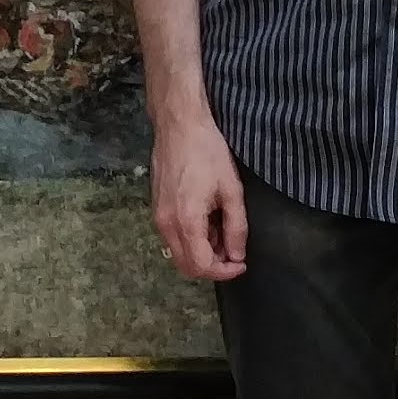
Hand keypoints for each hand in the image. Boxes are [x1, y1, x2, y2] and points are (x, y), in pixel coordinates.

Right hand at [150, 111, 247, 282]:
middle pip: (187, 267)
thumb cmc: (207, 152)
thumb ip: (236, 227)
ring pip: (179, 254)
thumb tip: (237, 255)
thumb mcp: (231, 190)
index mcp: (186, 220)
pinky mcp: (156, 209)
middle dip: (213, 267)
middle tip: (233, 252)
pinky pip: (173, 238)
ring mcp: (158, 218)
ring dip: (202, 253)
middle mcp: (166, 224)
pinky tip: (208, 221)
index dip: (224, 272)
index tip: (241, 263)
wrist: (179, 126)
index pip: (202, 265)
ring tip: (222, 231)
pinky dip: (192, 240)